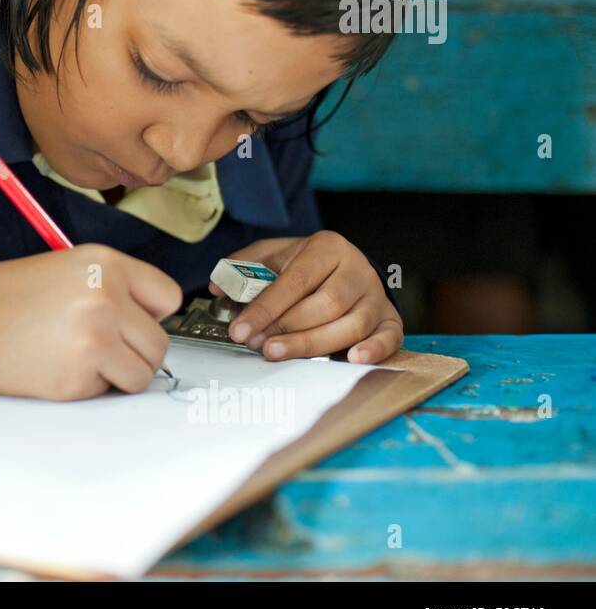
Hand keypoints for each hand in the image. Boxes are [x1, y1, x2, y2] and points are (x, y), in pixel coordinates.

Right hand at [0, 244, 182, 399]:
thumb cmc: (6, 298)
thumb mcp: (67, 268)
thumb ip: (114, 286)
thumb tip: (151, 320)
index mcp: (105, 263)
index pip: (167, 296)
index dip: (150, 315)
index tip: (135, 323)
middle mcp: (106, 296)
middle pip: (159, 342)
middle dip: (134, 351)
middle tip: (100, 347)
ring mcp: (96, 337)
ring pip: (143, 373)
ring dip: (117, 374)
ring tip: (80, 358)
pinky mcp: (80, 375)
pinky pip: (109, 392)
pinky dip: (90, 388)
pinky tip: (59, 367)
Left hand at [211, 231, 402, 364]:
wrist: (348, 266)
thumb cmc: (306, 265)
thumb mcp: (275, 254)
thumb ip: (245, 265)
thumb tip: (218, 286)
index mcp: (328, 248)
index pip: (296, 281)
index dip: (266, 307)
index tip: (241, 329)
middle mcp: (357, 270)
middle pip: (325, 304)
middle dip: (287, 328)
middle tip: (257, 344)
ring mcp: (376, 296)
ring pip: (351, 324)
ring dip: (313, 343)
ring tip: (278, 353)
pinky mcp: (390, 318)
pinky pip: (390, 337)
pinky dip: (374, 349)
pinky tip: (353, 360)